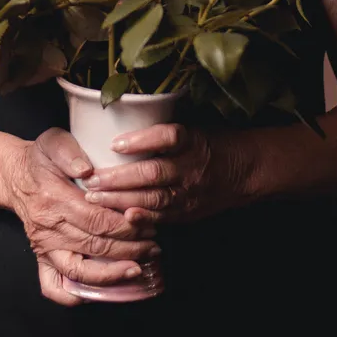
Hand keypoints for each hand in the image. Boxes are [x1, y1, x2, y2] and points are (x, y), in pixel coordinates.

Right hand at [8, 127, 160, 305]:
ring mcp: (43, 247)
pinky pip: (53, 286)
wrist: (16, 175)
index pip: (96, 220)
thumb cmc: (42, 159)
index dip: (125, 226)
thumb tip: (86, 170)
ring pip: (79, 271)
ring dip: (111, 274)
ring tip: (137, 269)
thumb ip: (69, 151)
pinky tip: (101, 290)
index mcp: (54, 199)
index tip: (146, 223)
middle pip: (94, 246)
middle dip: (129, 249)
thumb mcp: (54, 142)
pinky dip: (75, 295)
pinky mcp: (41, 258)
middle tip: (153, 246)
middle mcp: (48, 228)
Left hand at [82, 123, 244, 224]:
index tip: (115, 143)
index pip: (168, 137)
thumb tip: (122, 118)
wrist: (244, 171)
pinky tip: (123, 217)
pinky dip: (143, 218)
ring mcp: (190, 192)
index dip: (141, 140)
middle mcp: (191, 167)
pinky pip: (163, 217)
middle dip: (118, 178)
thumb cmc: (211, 142)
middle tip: (91, 179)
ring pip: (153, 198)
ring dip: (121, 199)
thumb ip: (163, 128)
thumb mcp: (193, 126)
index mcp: (192, 141)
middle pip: (153, 173)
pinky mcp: (189, 212)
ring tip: (95, 197)